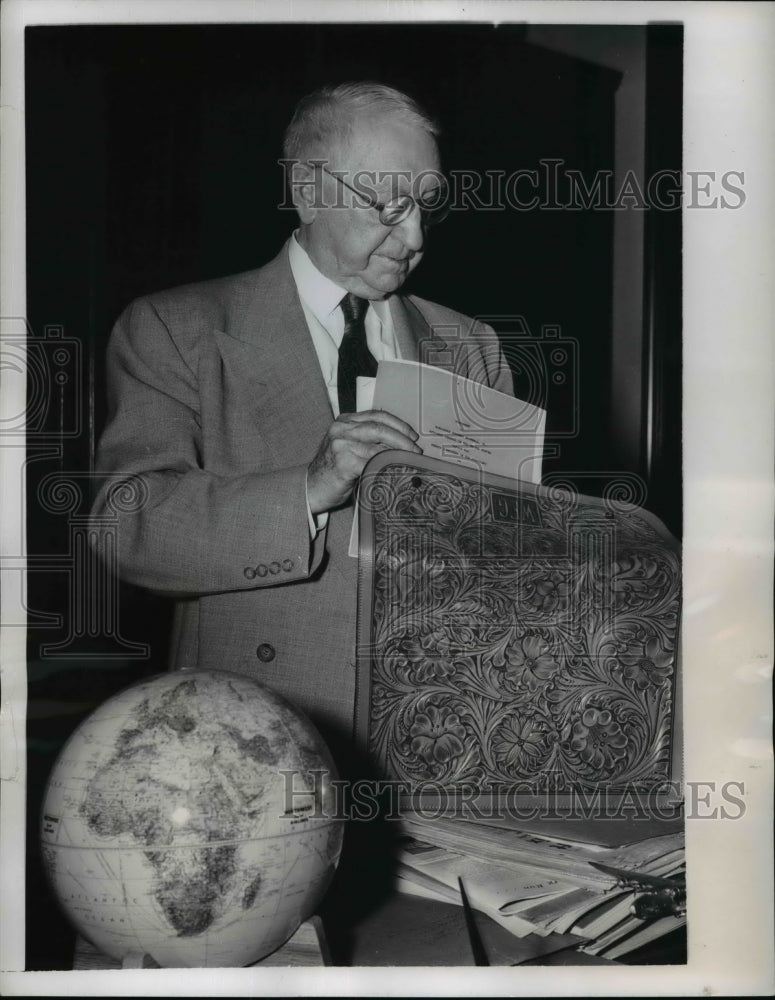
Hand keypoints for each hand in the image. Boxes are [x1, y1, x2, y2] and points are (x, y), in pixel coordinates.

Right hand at [307, 410, 421, 513]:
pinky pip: (372, 463)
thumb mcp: (348, 446)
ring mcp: (341, 445)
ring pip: (378, 446)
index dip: (398, 424)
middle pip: (380, 428)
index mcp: (344, 421)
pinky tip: (395, 471)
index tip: (411, 434)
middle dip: (402, 439)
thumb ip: (367, 440)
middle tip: (415, 449)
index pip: (377, 415)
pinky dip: (386, 467)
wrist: (312, 487)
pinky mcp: (343, 462)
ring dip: (397, 454)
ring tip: (409, 460)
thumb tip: (399, 444)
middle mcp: (341, 429)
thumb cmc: (333, 469)